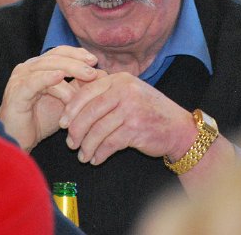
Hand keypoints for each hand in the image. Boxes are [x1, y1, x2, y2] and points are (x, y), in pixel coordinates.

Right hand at [0, 46, 99, 151]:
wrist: (20, 141)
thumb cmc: (42, 120)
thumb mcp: (66, 100)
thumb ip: (79, 86)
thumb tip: (102, 75)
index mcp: (38, 67)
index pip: (59, 52)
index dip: (77, 53)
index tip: (94, 60)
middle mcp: (27, 68)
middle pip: (55, 57)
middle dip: (77, 62)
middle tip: (93, 70)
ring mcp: (20, 79)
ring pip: (47, 67)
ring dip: (70, 71)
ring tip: (87, 76)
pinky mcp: (16, 92)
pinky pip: (33, 82)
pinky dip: (48, 78)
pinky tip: (60, 77)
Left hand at [59, 72, 197, 164]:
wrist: (178, 128)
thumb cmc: (148, 111)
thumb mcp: (128, 93)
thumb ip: (105, 94)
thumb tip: (71, 103)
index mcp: (120, 79)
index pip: (87, 91)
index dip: (71, 108)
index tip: (62, 122)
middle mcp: (125, 90)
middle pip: (90, 111)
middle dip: (76, 130)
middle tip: (70, 143)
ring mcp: (131, 109)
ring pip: (98, 129)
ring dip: (87, 146)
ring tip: (83, 156)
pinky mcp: (136, 129)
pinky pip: (109, 143)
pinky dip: (100, 154)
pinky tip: (96, 159)